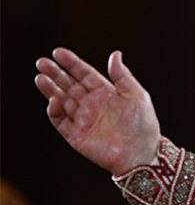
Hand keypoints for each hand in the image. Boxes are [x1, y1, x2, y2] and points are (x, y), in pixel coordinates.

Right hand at [34, 48, 160, 174]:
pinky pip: (61, 122)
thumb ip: (122, 75)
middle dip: (55, 73)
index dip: (71, 63)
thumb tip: (115, 54)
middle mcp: (91, 103)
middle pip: (69, 85)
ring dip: (50, 90)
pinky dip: (55, 111)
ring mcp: (82, 119)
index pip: (84, 74)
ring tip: (40, 77)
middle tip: (42, 62)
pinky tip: (53, 100)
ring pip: (61, 100)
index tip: (58, 53)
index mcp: (105, 91)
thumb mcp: (136, 94)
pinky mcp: (76, 135)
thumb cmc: (143, 123)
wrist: (141, 152)